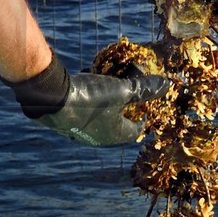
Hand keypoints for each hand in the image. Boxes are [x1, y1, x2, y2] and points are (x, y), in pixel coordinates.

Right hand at [3, 53, 168, 146]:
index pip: (138, 129)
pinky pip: (85, 108)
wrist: (49, 99)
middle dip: (126, 105)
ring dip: (108, 99)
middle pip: (119, 121)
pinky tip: (90, 79)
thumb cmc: (90, 98)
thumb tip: (168, 85)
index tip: (148, 102)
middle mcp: (98, 137)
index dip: (145, 115)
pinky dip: (91, 95)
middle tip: (130, 89)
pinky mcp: (66, 120)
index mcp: (116, 135)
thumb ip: (145, 89)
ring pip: (100, 114)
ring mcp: (80, 130)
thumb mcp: (122, 90)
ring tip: (111, 80)